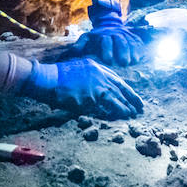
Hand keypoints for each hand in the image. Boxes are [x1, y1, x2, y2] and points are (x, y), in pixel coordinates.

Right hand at [18, 58, 143, 118]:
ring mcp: (93, 88)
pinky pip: (100, 109)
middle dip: (131, 100)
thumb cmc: (59, 75)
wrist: (46, 79)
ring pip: (114, 100)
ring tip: (131, 115)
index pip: (118, 80)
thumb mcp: (79, 67)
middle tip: (140, 109)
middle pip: (119, 90)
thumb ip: (93, 75)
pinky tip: (115, 119)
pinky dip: (109, 114)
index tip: (136, 98)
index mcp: (97, 67)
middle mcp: (98, 76)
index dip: (128, 91)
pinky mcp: (87, 100)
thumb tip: (102, 86)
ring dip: (123, 108)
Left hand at [59, 0, 144, 66]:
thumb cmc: (95, 37)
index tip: (108, 60)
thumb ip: (80, 44)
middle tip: (123, 62)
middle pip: (120, 41)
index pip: (105, 41)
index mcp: (103, 34)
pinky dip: (138, 49)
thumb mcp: (87, 37)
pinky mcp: (132, 36)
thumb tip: (74, 51)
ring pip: (130, 41)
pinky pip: (137, 41)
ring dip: (132, 51)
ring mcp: (125, 34)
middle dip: (122, 51)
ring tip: (133, 61)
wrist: (108, 23)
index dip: (107, 50)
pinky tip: (138, 58)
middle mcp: (115, 33)